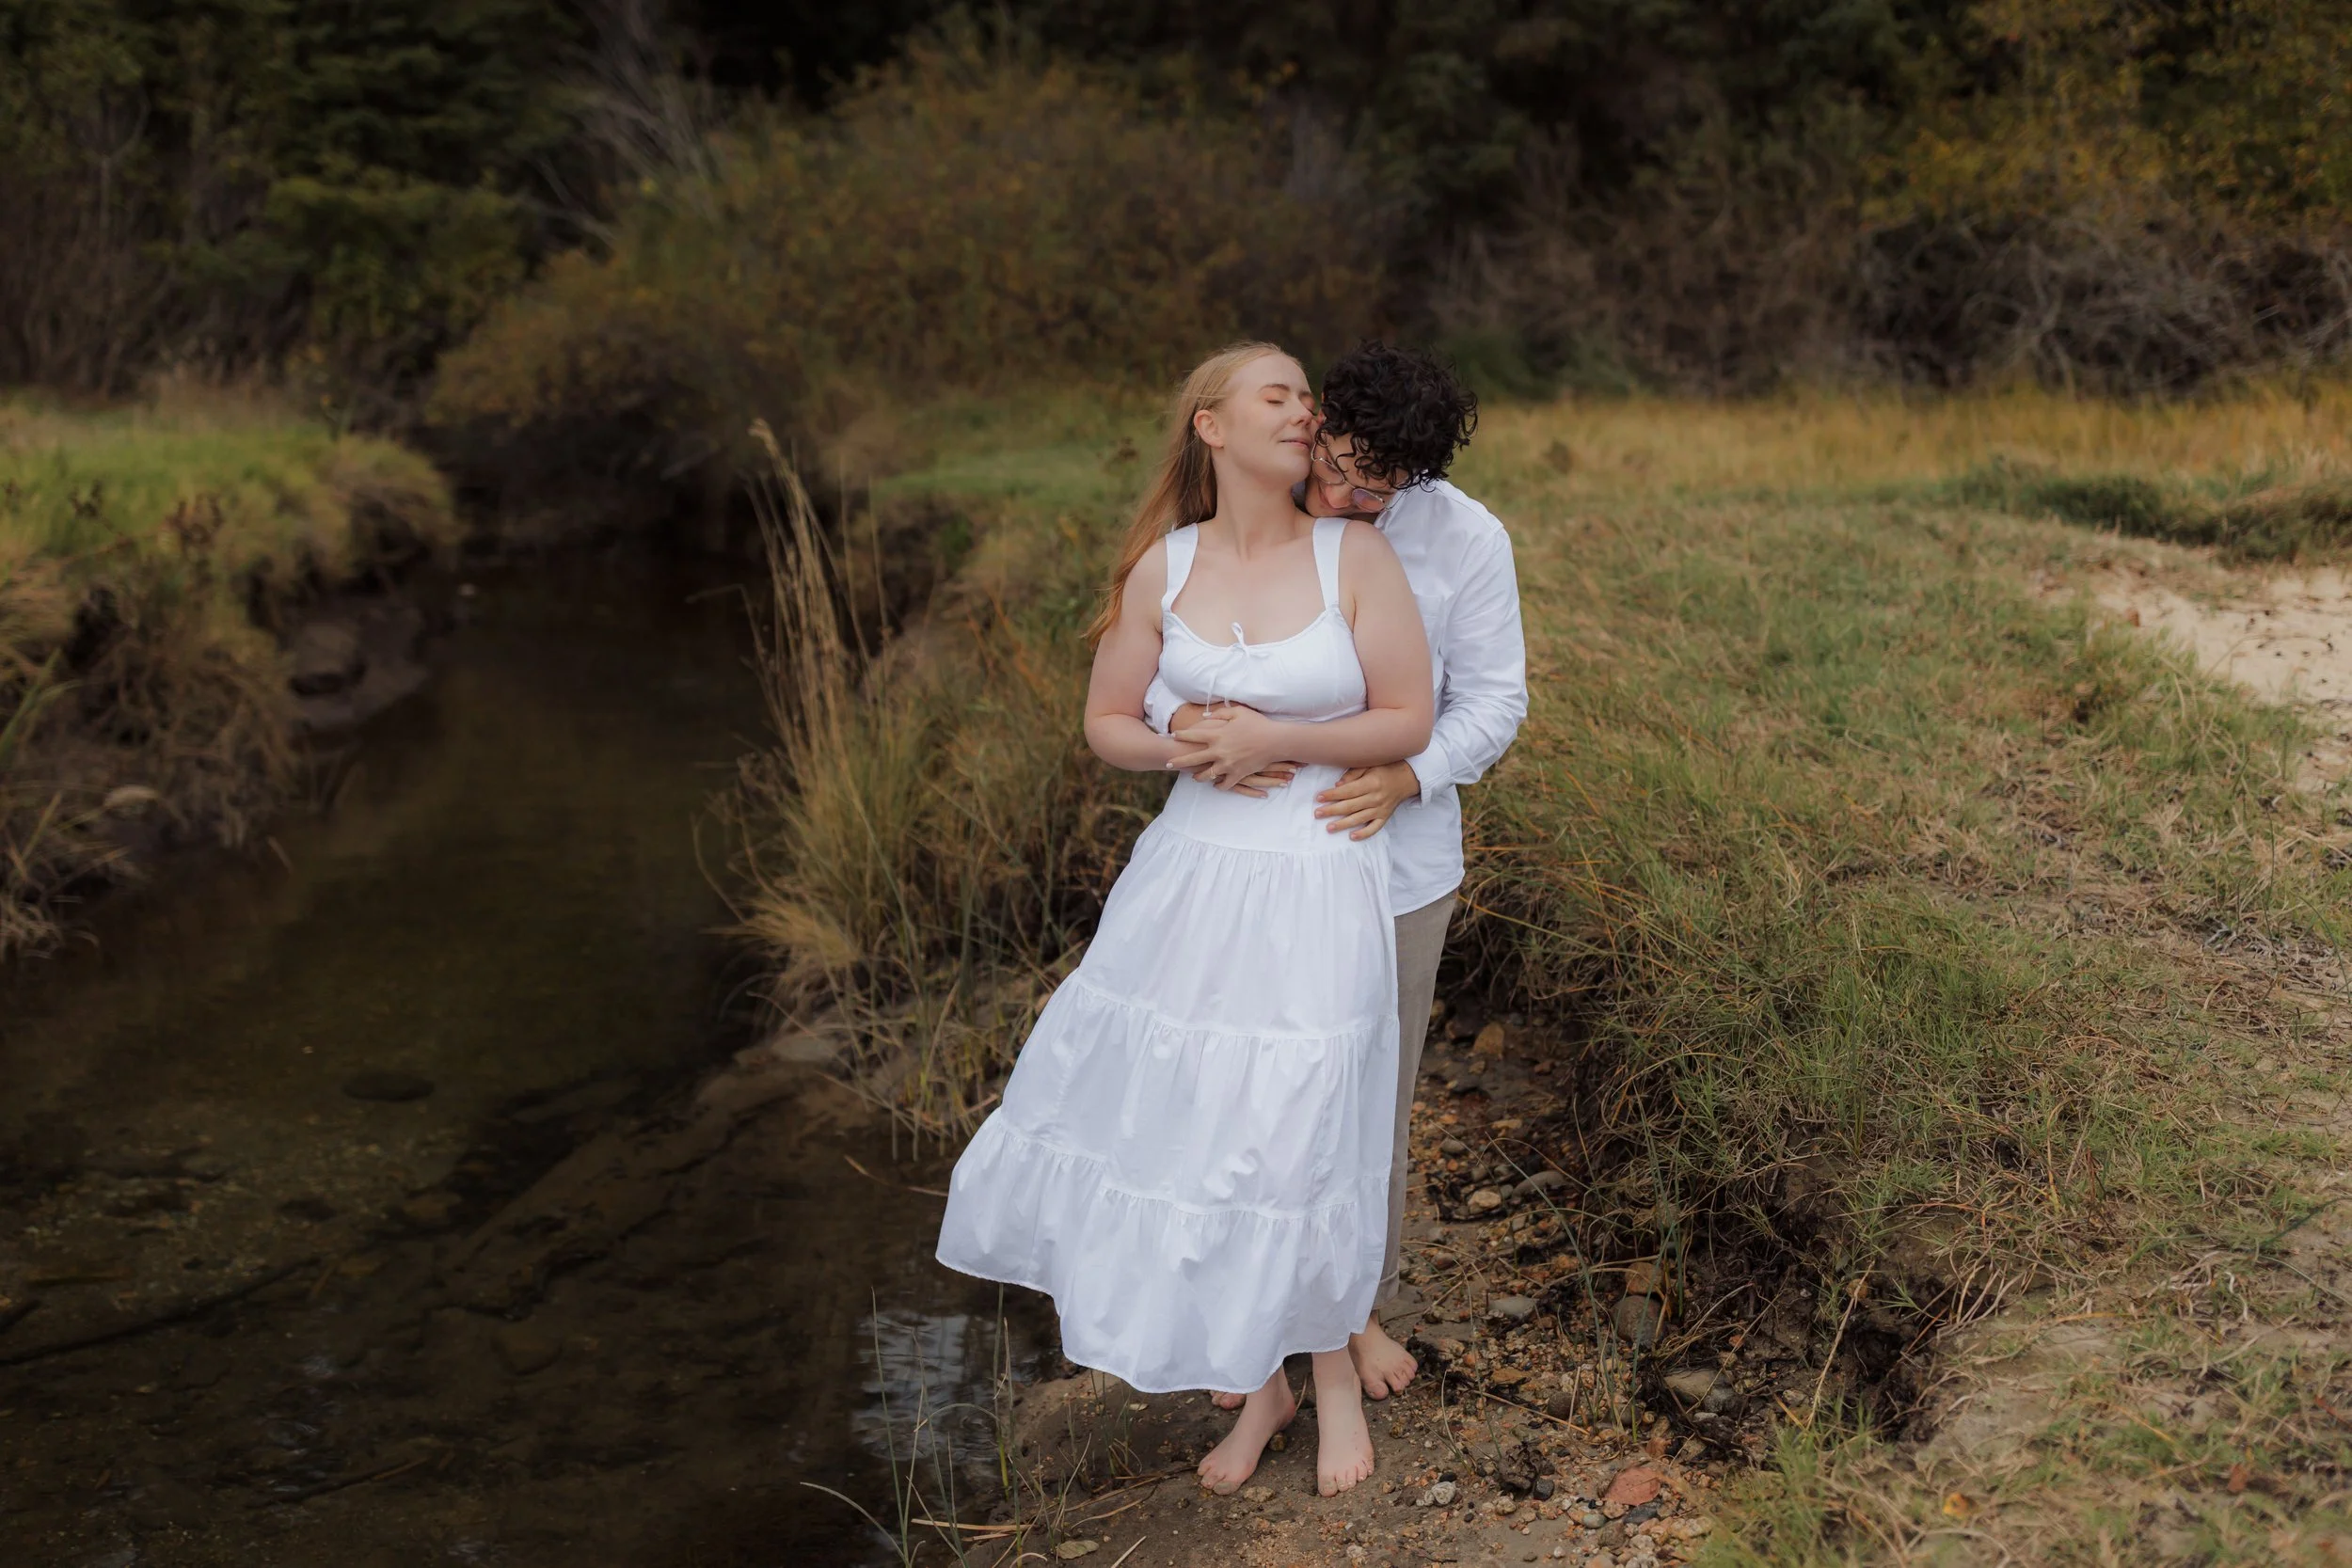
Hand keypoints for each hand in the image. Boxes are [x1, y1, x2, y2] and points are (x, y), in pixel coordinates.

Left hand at [1169, 707, 1291, 790]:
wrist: (1275, 741)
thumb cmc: (1258, 724)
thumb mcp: (1239, 712)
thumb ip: (1220, 713)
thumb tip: (1205, 716)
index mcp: (1218, 735)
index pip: (1193, 735)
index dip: (1182, 735)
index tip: (1172, 735)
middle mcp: (1219, 751)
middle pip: (1193, 758)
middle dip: (1178, 761)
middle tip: (1168, 763)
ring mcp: (1227, 765)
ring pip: (1206, 775)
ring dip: (1198, 777)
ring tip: (1193, 778)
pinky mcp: (1237, 774)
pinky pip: (1224, 785)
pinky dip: (1219, 786)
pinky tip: (1216, 785)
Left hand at [1314, 761, 1420, 838]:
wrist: (1407, 778)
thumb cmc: (1386, 769)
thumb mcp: (1370, 764)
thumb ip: (1353, 773)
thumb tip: (1338, 785)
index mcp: (1371, 783)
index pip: (1347, 791)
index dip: (1332, 795)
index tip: (1319, 797)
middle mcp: (1376, 798)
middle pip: (1350, 806)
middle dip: (1332, 810)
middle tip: (1317, 814)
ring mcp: (1381, 809)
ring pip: (1359, 819)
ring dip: (1343, 824)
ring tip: (1329, 828)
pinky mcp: (1385, 817)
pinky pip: (1374, 828)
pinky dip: (1364, 834)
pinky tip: (1352, 837)